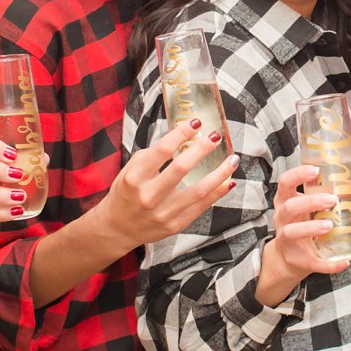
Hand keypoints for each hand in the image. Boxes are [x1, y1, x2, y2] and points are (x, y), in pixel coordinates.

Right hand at [98, 118, 238, 251]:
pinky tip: (228, 181)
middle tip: (216, 136)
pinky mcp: (175, 225)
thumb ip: (155, 154)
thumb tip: (184, 135)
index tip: (196, 123)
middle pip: (181, 168)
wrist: (117, 227)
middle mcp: (148, 195)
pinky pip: (202, 206)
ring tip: (233, 159)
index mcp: (135, 176)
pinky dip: (218, 192)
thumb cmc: (127, 191)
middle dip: (202, 149)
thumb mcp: (131, 168)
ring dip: (220, 173)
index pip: (162, 150)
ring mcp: (163, 213)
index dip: (181, 134)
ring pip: (199, 190)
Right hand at [262, 166, 350, 285]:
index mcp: (285, 201)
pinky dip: (328, 264)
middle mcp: (282, 219)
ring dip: (311, 228)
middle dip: (309, 201)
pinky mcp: (296, 259)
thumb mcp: (307, 207)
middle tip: (331, 199)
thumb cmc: (302, 223)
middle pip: (289, 207)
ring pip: (292, 232)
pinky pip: (312, 263)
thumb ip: (324, 194)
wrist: (289, 257)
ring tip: (329, 225)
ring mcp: (286, 240)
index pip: (285, 183)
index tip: (315, 170)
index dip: (297, 175)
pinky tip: (344, 262)